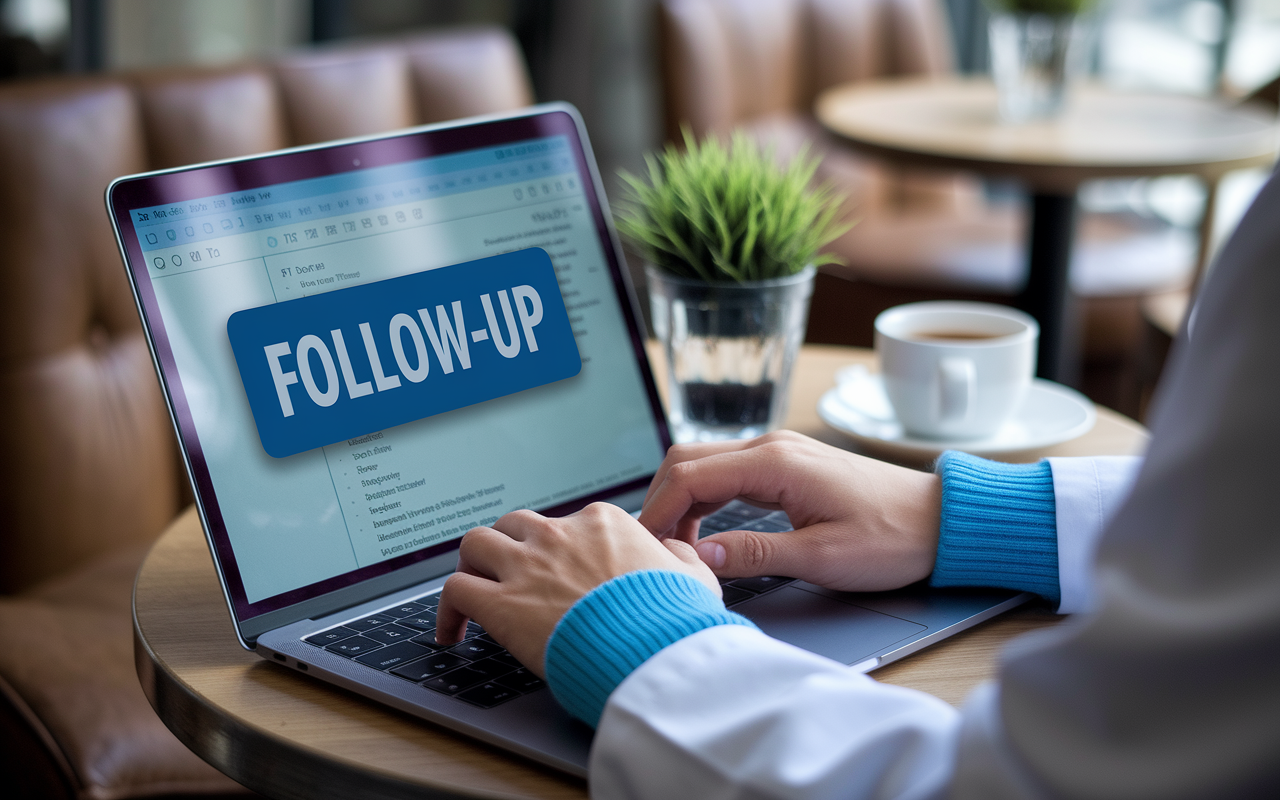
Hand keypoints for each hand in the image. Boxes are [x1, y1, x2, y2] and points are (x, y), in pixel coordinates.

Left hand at [434, 503, 718, 676]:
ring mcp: (526, 566)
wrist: (654, 651)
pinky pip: (454, 590)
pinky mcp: (501, 604)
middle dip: (511, 549)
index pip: (567, 523)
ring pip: (476, 544)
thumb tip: (676, 554)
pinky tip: (452, 632)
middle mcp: (560, 535)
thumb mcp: (694, 576)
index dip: (559, 550)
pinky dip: (447, 610)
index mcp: (603, 523)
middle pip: (516, 525)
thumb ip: (679, 558)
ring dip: (474, 566)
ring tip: (474, 592)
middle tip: (511, 577)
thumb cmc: (676, 619)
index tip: (560, 574)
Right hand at [638, 430, 940, 591]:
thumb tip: (699, 556)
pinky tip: (704, 529)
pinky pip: (728, 471)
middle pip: (688, 460)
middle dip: (661, 501)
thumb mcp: (821, 557)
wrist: (940, 522)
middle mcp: (772, 446)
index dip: (659, 511)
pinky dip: (704, 496)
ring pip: (705, 463)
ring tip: (674, 544)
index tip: (648, 548)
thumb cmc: (891, 538)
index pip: (689, 475)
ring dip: (681, 498)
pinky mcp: (787, 465)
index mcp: (775, 462)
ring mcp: (779, 452)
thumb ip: (755, 555)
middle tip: (653, 548)